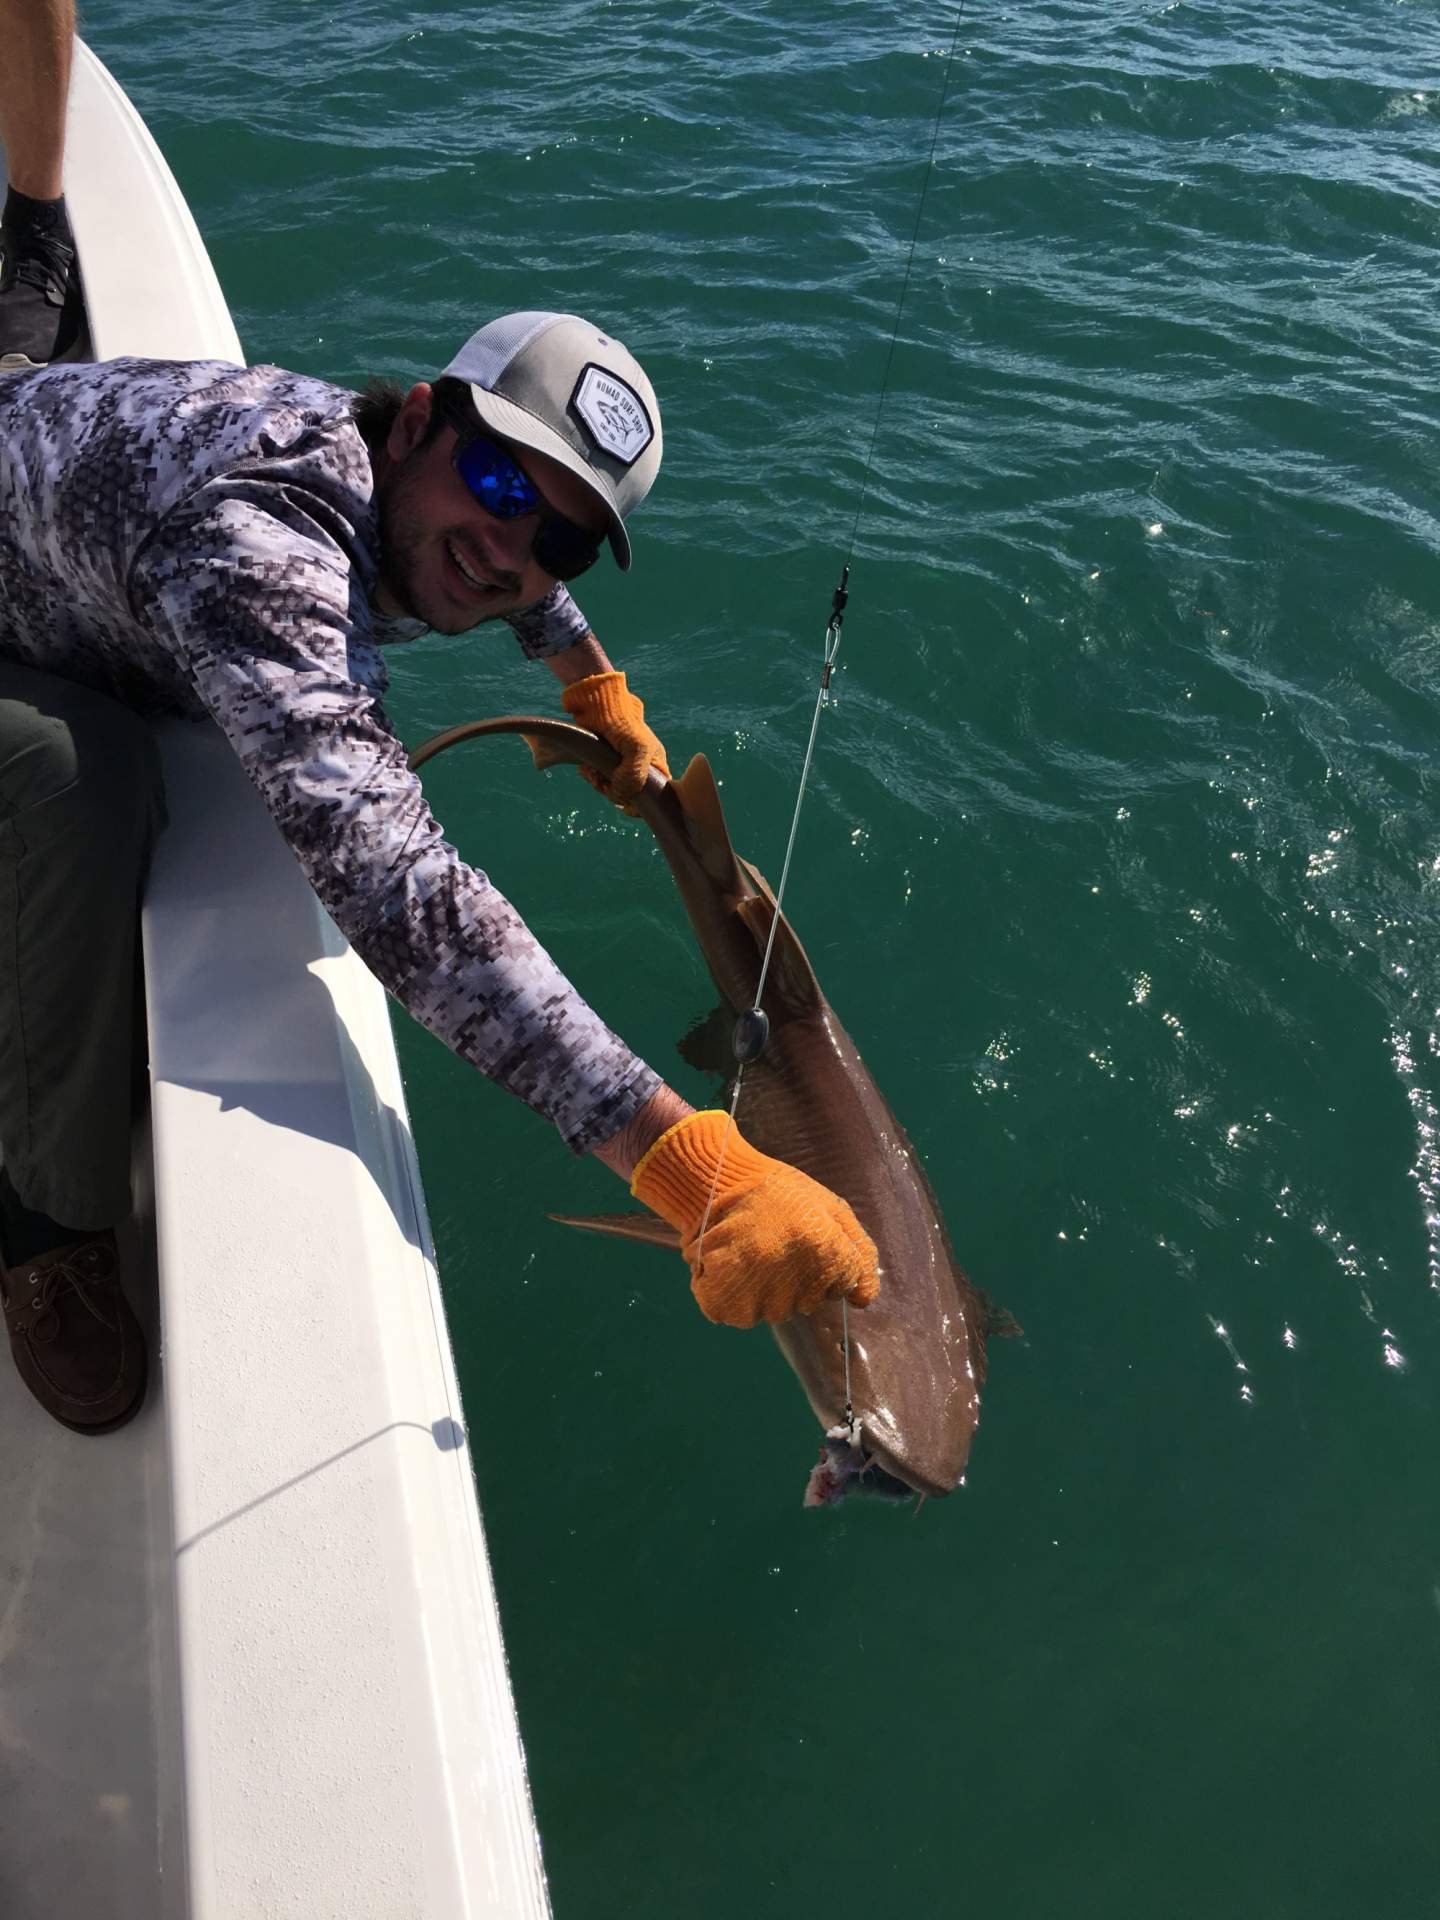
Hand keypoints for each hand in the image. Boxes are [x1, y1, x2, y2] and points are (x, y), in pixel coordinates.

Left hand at [560, 670, 669, 808]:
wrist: (596, 699)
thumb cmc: (622, 722)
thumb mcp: (637, 749)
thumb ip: (636, 776)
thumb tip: (623, 797)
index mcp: (655, 764)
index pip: (653, 797)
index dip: (637, 802)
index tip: (621, 797)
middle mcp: (640, 765)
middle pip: (629, 795)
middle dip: (613, 792)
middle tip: (601, 781)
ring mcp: (621, 763)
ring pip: (612, 788)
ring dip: (599, 784)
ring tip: (590, 771)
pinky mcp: (603, 759)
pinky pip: (598, 778)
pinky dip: (591, 776)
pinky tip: (585, 769)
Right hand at [631, 1110, 880, 1327]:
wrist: (717, 1180)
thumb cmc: (779, 1192)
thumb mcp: (831, 1207)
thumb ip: (859, 1252)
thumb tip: (863, 1300)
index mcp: (827, 1254)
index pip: (846, 1283)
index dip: (828, 1258)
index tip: (807, 1237)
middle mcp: (798, 1284)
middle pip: (812, 1301)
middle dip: (799, 1276)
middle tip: (777, 1240)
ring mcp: (762, 1300)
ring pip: (778, 1309)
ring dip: (768, 1286)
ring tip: (752, 1249)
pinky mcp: (729, 1307)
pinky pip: (743, 1314)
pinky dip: (737, 1295)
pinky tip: (734, 1265)